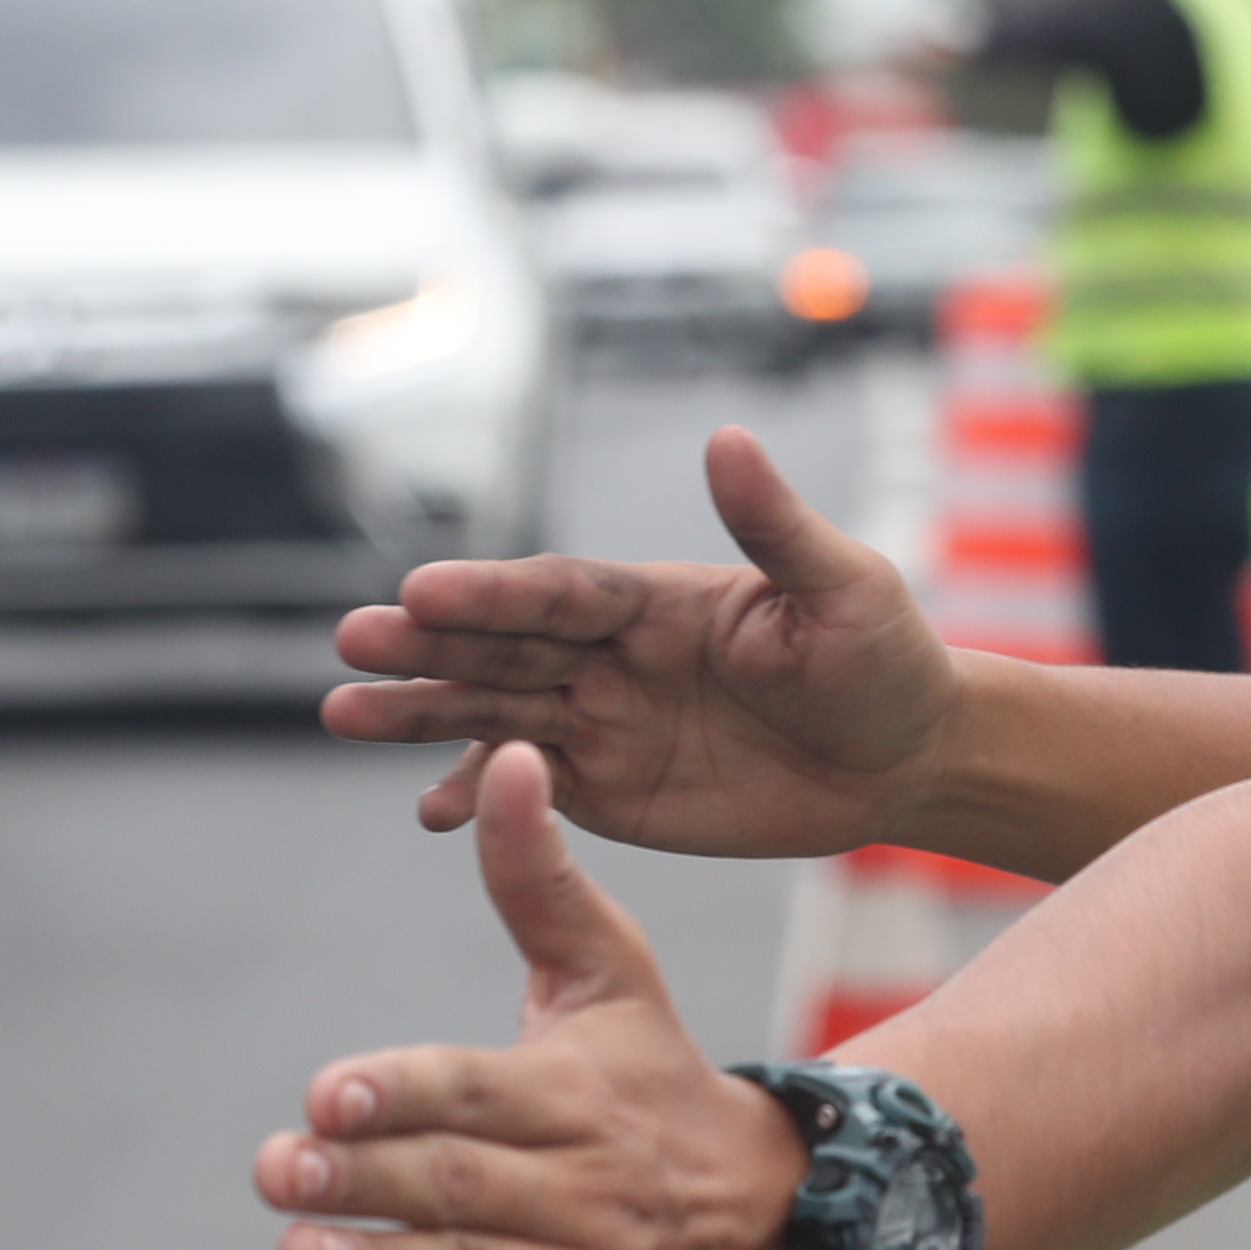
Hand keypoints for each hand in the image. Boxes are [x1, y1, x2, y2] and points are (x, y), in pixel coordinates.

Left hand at [254, 745, 804, 1249]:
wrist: (788, 1232)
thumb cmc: (659, 1088)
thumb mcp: (612, 979)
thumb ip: (537, 881)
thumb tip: (507, 756)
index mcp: (580, 1096)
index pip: (478, 1090)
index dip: (403, 1093)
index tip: (325, 1095)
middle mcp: (589, 1192)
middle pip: (461, 1186)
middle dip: (364, 1180)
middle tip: (275, 1172)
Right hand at [320, 427, 958, 851]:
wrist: (906, 760)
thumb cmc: (885, 659)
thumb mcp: (843, 587)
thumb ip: (774, 525)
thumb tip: (726, 438)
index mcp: (656, 598)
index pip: (560, 593)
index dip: (493, 594)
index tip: (422, 590)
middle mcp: (613, 652)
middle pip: (504, 647)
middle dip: (428, 647)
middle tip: (351, 643)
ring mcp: (603, 720)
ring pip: (495, 712)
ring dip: (420, 713)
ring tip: (344, 711)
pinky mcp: (611, 788)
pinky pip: (529, 789)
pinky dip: (475, 795)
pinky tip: (426, 811)